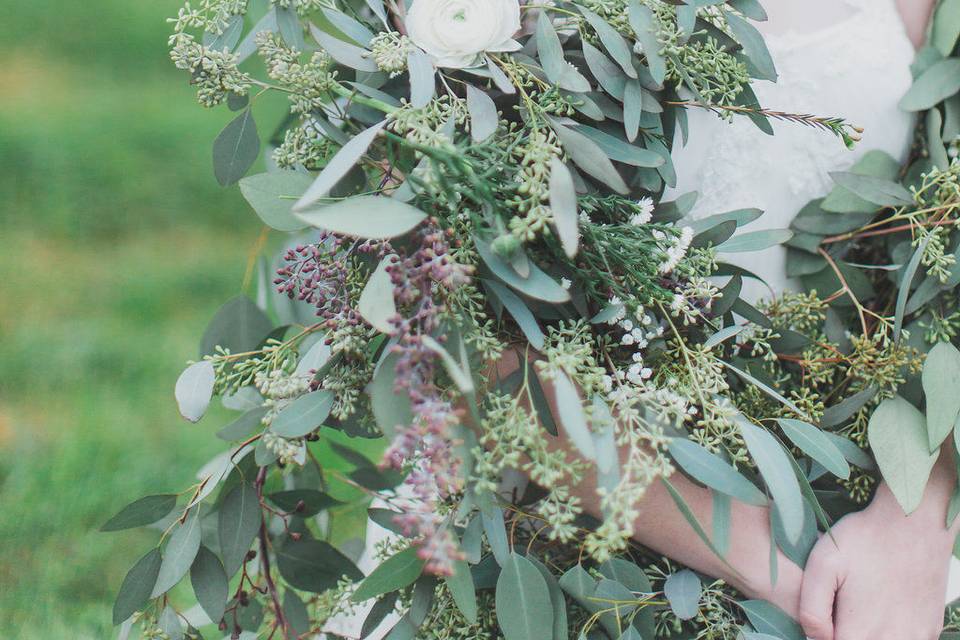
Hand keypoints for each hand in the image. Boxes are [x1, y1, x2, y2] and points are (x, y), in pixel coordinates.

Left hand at [798, 483, 955, 639]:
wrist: (913, 520)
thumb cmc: (863, 539)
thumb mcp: (822, 565)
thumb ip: (812, 609)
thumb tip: (815, 637)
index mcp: (861, 632)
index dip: (824, 634)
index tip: (826, 614)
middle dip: (846, 631)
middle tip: (842, 606)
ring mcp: (916, 637)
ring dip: (869, 632)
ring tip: (861, 605)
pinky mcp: (930, 628)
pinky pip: (906, 639)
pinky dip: (892, 630)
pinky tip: (882, 606)